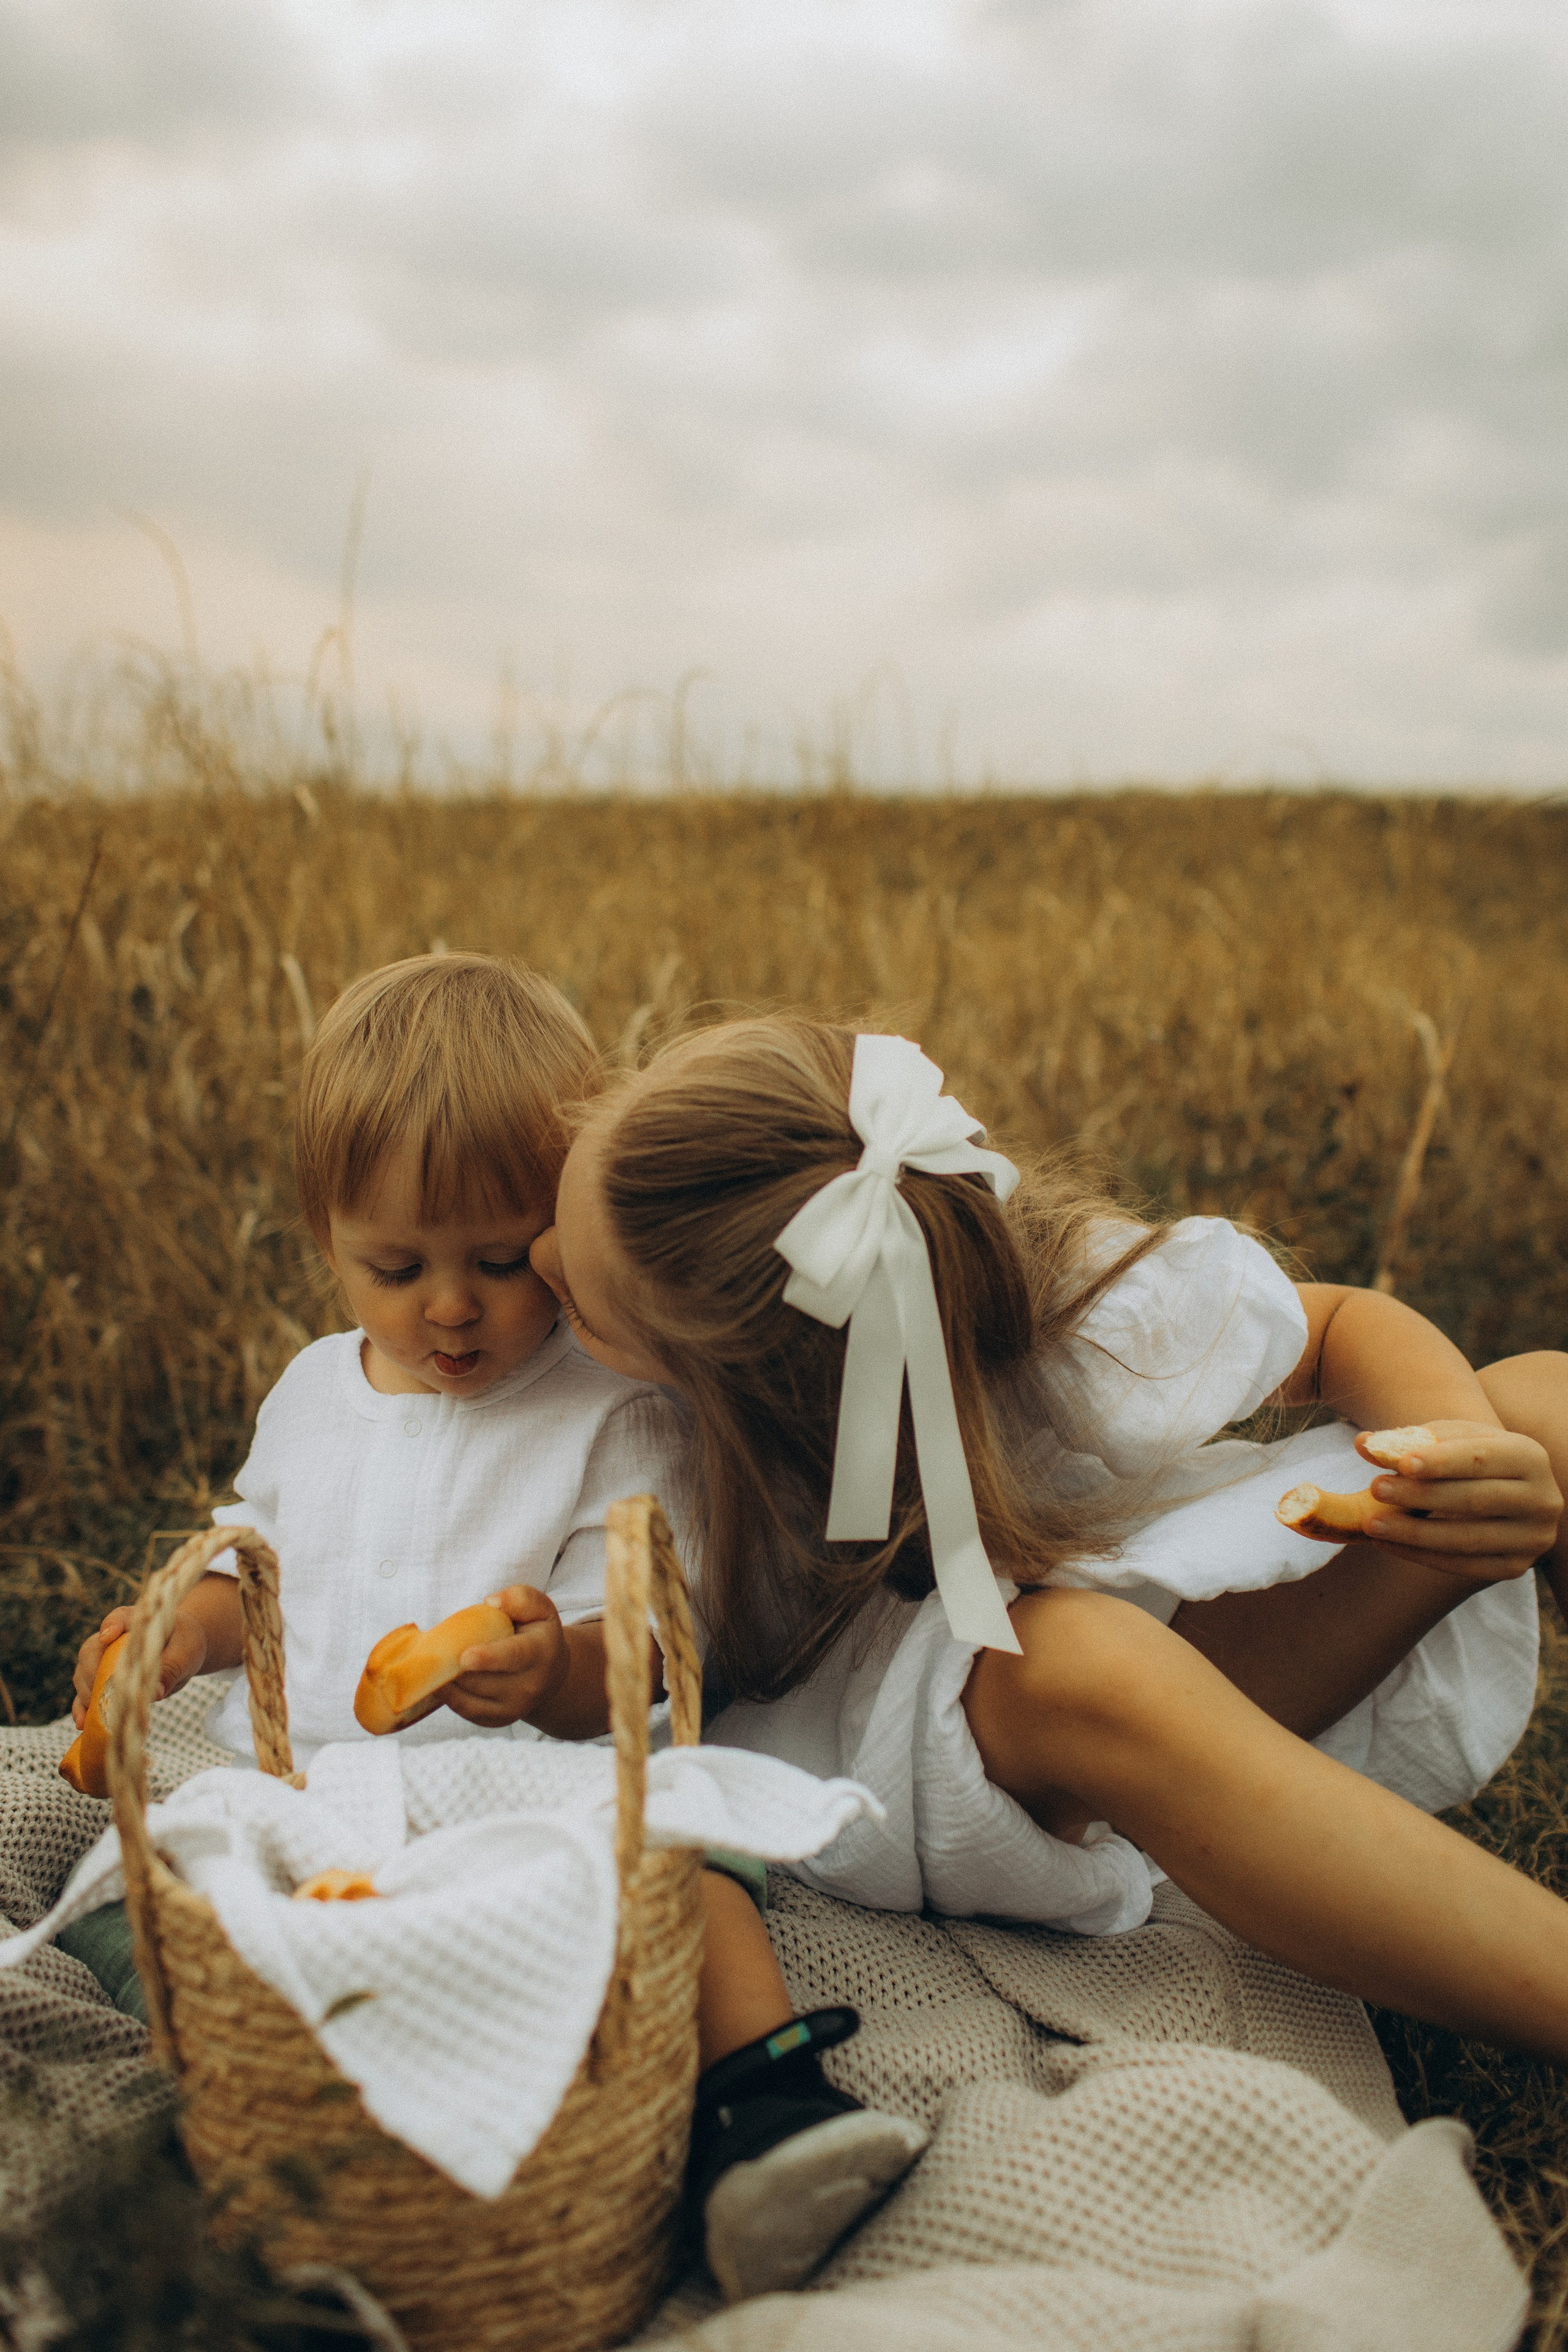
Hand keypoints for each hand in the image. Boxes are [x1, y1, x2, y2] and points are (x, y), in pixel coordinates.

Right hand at [70, 1604, 209, 1726]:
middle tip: (103, 1692)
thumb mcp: (185, 1653)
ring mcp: (103, 1661)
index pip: (118, 1618)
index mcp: (135, 1622)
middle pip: (90, 1650)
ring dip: (86, 1693)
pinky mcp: (104, 1683)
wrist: (183, 1650)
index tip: (107, 1637)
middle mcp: (112, 1640)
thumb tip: (155, 1693)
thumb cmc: (184, 1643)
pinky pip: (86, 1694)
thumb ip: (171, 1668)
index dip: (110, 1626)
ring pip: (83, 1674)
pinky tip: (83, 1724)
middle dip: (92, 1672)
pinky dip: (82, 1708)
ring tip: (93, 1715)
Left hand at [439, 1585, 569, 1728]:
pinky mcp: (497, 1720)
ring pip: (470, 1699)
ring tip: (433, 1664)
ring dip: (447, 1682)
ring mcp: (514, 1708)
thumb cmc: (536, 1632)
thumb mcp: (538, 1608)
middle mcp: (530, 1686)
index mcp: (540, 1653)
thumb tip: (492, 1603)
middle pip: (484, 1681)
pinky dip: (448, 1696)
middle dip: (455, 1669)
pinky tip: (439, 1679)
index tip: (464, 1657)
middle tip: (434, 1652)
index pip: (514, 1656)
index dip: (489, 1658)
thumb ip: (520, 1599)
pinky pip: (465, 1711)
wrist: (549, 1673)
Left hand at [1355, 1420, 1563, 1582]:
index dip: (1442, 1461)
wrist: (1506, 1493)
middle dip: (1421, 1496)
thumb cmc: (1470, 1459)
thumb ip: (1409, 1440)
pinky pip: (1464, 1566)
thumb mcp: (1449, 1441)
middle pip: (1475, 1500)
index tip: (1402, 1463)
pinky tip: (1386, 1543)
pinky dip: (1421, 1556)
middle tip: (1375, 1489)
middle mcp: (1542, 1499)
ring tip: (1371, 1523)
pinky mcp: (1514, 1567)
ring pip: (1467, 1538)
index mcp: (1530, 1456)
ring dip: (1414, 1533)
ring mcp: (1532, 1539)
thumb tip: (1363, 1443)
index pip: (1482, 1458)